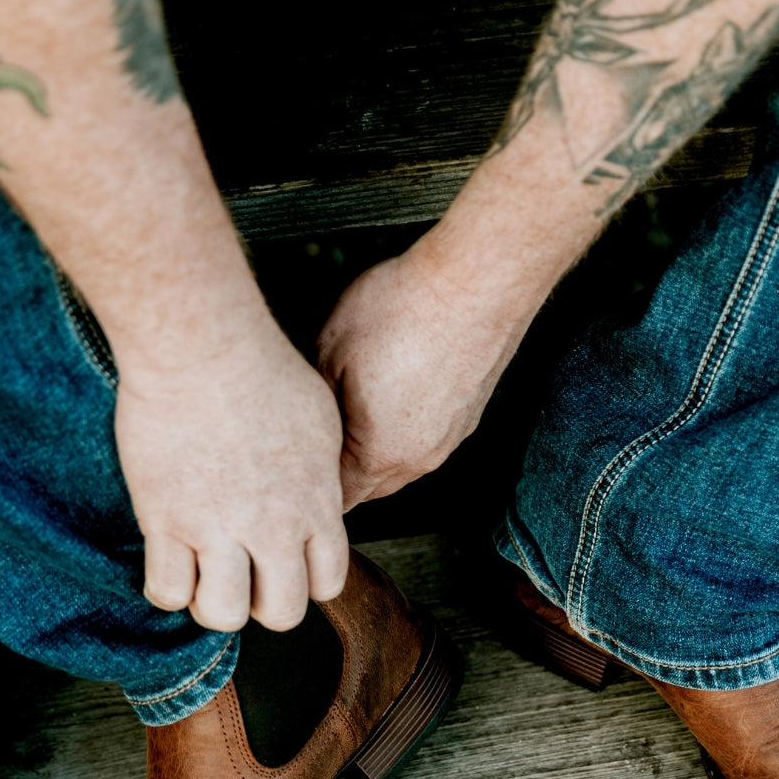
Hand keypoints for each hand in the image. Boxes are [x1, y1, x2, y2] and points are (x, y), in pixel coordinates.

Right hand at [115, 314, 348, 632]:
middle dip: (260, 604)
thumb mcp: (320, 421)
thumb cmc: (261, 367)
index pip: (327, 583)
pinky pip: (167, 591)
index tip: (281, 561)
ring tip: (201, 573)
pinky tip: (166, 560)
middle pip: (281, 613)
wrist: (202, 345)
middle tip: (241, 575)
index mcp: (315, 505)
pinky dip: (166, 588)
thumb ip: (323, 472)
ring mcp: (218, 529)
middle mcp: (273, 528)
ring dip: (212, 604)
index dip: (303, 581)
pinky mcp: (166, 521)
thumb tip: (320, 490)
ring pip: (224, 615)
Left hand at [316, 246, 542, 510]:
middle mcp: (420, 459)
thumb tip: (310, 415)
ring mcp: (450, 440)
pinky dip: (405, 429)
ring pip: (401, 465)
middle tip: (317, 441)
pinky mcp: (469, 416)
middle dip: (343, 471)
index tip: (299, 466)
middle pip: (370, 488)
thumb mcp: (330, 349)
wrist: (479, 280)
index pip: (339, 497)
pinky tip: (393, 393)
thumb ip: (317, 397)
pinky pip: (426, 439)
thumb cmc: (404, 309)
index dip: (315, 483)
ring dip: (376, 450)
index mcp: (380, 456)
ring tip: (354, 413)